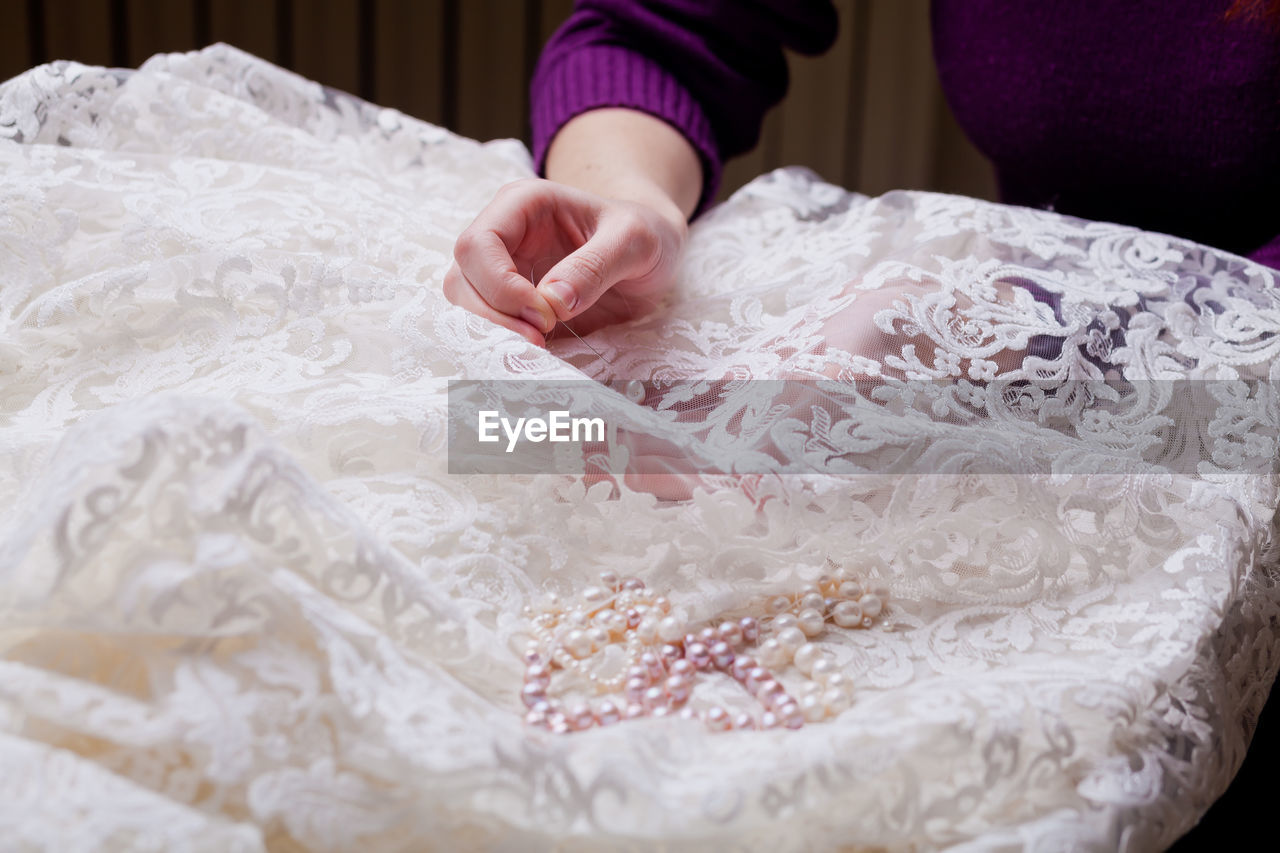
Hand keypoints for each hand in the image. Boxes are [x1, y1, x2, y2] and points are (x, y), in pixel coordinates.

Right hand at [444, 178, 687, 345]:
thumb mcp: (636, 241)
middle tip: (542, 337)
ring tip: (541, 345)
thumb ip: (596, 265)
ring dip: (494, 332)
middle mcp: (503, 234)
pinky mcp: (510, 302)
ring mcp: (501, 268)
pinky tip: (539, 352)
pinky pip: (486, 324)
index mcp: (523, 204)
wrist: (651, 252)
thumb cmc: (643, 234)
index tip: (545, 315)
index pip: (479, 244)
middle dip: (495, 315)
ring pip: (465, 304)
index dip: (501, 286)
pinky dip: (503, 342)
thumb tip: (551, 301)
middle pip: (462, 278)